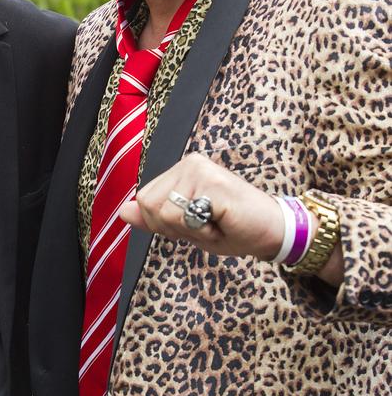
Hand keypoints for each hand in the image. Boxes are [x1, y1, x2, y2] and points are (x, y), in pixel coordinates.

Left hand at [120, 152, 283, 259]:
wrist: (273, 232)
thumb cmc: (233, 228)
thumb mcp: (186, 227)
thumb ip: (154, 218)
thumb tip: (122, 211)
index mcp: (182, 169)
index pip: (145, 200)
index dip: (164, 224)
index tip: (196, 222)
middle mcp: (190, 163)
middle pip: (149, 205)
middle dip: (174, 227)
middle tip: (207, 223)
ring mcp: (201, 170)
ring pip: (164, 213)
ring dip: (190, 230)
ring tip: (216, 222)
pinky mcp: (213, 184)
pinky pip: (185, 218)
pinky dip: (203, 232)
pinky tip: (223, 222)